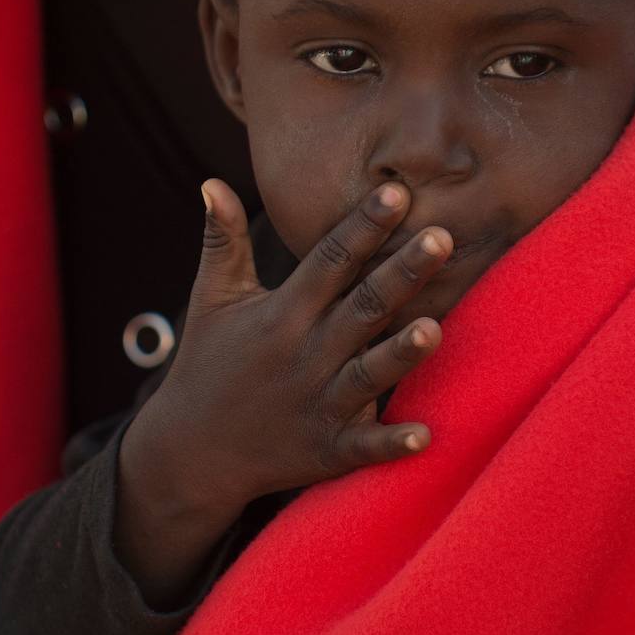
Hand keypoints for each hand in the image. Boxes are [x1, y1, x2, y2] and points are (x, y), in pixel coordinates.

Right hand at [116, 181, 450, 606]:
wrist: (192, 453)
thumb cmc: (208, 361)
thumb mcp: (212, 297)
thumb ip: (223, 239)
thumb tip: (212, 181)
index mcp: (282, 313)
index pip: (330, 260)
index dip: (363, 226)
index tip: (398, 192)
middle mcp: (304, 354)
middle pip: (362, 307)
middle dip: (402, 273)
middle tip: (442, 237)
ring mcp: (317, 404)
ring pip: (368, 374)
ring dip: (401, 352)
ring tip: (435, 326)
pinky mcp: (326, 451)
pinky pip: (363, 446)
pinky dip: (390, 444)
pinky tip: (424, 434)